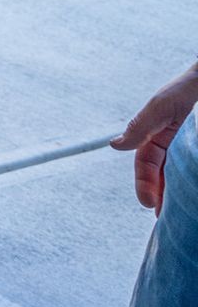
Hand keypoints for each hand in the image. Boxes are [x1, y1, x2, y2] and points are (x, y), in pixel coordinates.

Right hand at [111, 65, 197, 214]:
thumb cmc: (189, 88)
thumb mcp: (161, 107)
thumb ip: (140, 126)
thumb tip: (115, 145)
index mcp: (158, 134)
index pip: (147, 164)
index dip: (145, 183)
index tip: (148, 203)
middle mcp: (174, 144)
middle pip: (162, 175)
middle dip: (160, 195)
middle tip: (163, 218)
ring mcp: (189, 149)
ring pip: (180, 176)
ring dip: (176, 195)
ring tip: (178, 215)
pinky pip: (193, 170)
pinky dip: (190, 185)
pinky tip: (192, 197)